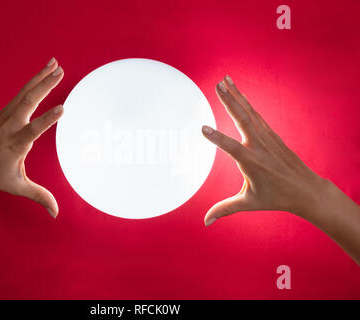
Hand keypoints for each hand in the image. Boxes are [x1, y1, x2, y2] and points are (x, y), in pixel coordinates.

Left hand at [0, 57, 63, 217]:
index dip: (47, 120)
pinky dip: (33, 82)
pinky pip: (21, 94)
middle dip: (45, 86)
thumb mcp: (17, 186)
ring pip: (25, 93)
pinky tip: (43, 73)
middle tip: (61, 72)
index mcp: (15, 144)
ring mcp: (6, 116)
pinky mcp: (5, 112)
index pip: (33, 130)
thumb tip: (56, 213)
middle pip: (29, 102)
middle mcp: (11, 126)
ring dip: (40, 78)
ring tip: (56, 64)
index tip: (62, 108)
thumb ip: (39, 196)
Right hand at [202, 75, 325, 225]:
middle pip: (242, 119)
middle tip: (217, 84)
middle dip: (229, 101)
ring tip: (224, 80)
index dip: (217, 139)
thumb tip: (205, 222)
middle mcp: (259, 146)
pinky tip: (238, 93)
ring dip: (237, 95)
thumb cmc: (275, 198)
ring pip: (250, 112)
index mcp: (252, 163)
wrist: (305, 190)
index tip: (203, 128)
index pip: (231, 148)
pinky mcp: (271, 134)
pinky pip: (256, 115)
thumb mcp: (248, 203)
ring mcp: (267, 138)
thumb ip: (224, 209)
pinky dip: (246, 102)